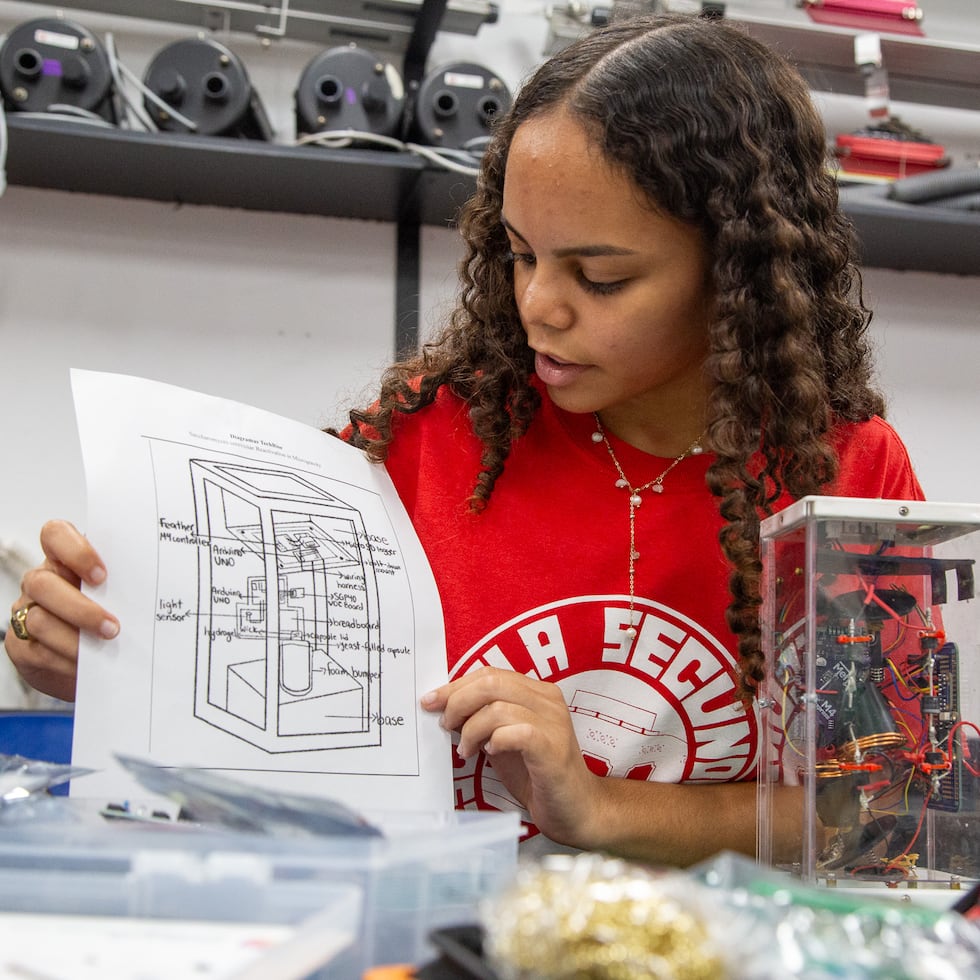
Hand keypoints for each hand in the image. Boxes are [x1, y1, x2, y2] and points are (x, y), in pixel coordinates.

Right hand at [4, 520, 118, 701]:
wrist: (94, 658)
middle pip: (43, 583)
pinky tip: (89, 665)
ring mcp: (28, 612)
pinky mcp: (22, 645)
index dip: (75, 551)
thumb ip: (127, 582)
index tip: (103, 575)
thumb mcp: (120, 592)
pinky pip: (39, 652)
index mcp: (66, 558)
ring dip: (75, 639)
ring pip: (39, 620)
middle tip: (113, 627)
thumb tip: (164, 590)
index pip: (55, 534)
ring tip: (106, 647)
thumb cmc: (112, 612)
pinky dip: (67, 661)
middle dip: (80, 609)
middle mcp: (43, 581)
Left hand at [421, 666, 603, 848]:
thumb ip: (482, 721)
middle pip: (491, 683)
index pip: (490, 674)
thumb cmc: (537, 775)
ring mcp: (553, 723)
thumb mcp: (503, 740)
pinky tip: (490, 753)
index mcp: (537, 693)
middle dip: (458, 702)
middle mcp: (548, 701)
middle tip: (445, 725)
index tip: (432, 701)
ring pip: (498, 707)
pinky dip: (495, 740)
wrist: (577, 809)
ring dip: (472, 729)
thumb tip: (445, 709)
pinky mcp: (553, 749)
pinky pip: (517, 732)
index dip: (456, 685)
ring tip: (466, 750)